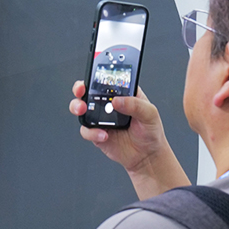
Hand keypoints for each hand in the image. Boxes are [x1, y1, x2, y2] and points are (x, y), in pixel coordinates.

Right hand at [69, 82, 188, 199]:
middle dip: (80, 88)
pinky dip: (91, 132)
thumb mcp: (150, 113)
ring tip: (83, 110)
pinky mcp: (96, 133)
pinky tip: (104, 135)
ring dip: (77, 106)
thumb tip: (117, 100)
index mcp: (122, 93)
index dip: (98, 73)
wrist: (147, 155)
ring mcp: (100, 118)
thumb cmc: (150, 131)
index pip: (107, 79)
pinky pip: (86, 130)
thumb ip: (135, 104)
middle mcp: (108, 103)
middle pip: (88, 91)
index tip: (94, 73)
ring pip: (81, 108)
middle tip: (81, 90)